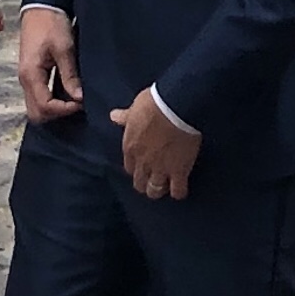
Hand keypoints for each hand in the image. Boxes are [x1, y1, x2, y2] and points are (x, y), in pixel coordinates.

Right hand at [19, 3, 82, 124]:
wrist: (41, 6)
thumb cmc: (51, 23)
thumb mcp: (64, 48)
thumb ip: (70, 74)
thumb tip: (78, 97)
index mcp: (31, 74)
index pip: (44, 106)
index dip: (64, 109)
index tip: (81, 102)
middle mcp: (25, 80)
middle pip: (36, 113)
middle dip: (57, 114)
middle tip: (76, 104)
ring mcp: (27, 78)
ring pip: (36, 106)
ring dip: (54, 108)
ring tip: (74, 99)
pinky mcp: (32, 74)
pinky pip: (39, 96)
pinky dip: (52, 100)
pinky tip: (67, 93)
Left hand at [112, 86, 202, 200]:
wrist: (175, 106)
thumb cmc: (154, 103)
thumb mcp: (135, 108)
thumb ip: (125, 117)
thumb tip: (113, 116)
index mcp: (130, 147)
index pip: (129, 167)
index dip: (136, 168)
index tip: (142, 165)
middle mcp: (142, 162)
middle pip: (140, 183)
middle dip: (146, 183)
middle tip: (154, 179)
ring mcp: (160, 169)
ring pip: (155, 190)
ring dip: (159, 189)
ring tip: (166, 187)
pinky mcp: (179, 171)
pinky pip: (178, 191)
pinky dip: (179, 192)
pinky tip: (181, 189)